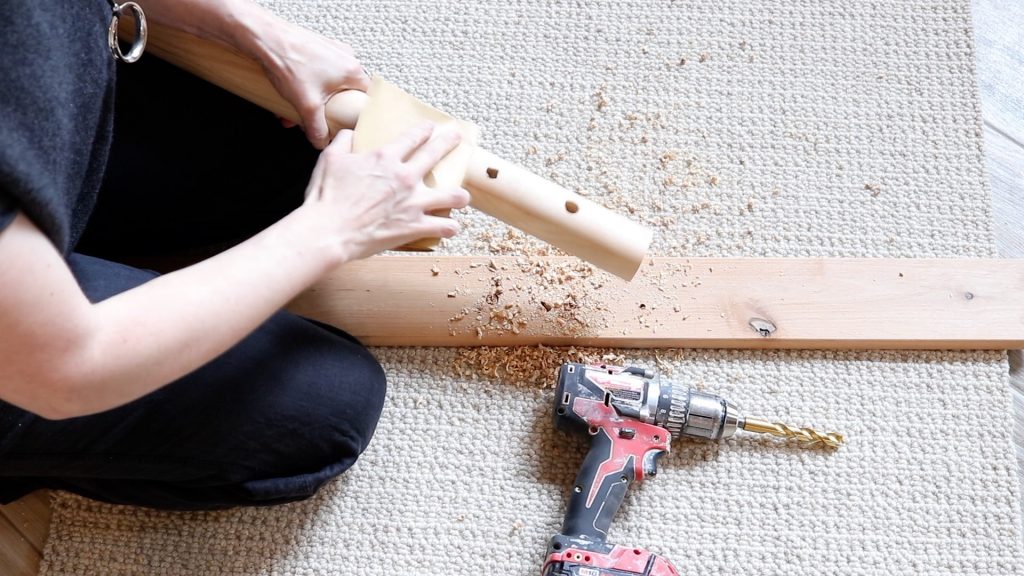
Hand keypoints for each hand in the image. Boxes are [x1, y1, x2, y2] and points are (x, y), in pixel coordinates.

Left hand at [255, 19, 370, 148]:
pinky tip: (290, 95)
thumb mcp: (308, 106)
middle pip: (344, 93)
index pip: (366, 98)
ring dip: (312, 101)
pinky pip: (317, 73)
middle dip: (327, 111)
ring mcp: (331, 51)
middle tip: (317, 119)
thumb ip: (318, 129)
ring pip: (328, 84)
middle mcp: (345, 58)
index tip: (349, 124)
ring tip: (295, 110)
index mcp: (352, 71)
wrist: (264, 38)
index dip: (358, 115)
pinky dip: (306, 87)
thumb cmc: (289, 61)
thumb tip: (321, 141)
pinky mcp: (316, 48)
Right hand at [303, 123, 471, 261]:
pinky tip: (451, 228)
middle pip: (435, 154)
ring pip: (452, 195)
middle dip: (449, 142)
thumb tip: (349, 133)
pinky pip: (444, 226)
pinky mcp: (415, 226)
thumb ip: (343, 142)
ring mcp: (413, 202)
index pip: (412, 138)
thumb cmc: (327, 197)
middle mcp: (405, 177)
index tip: (430, 127)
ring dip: (459, 195)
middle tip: (457, 137)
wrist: (329, 231)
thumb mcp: (330, 160)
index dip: (423, 130)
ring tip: (462, 197)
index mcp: (385, 159)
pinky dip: (449, 228)